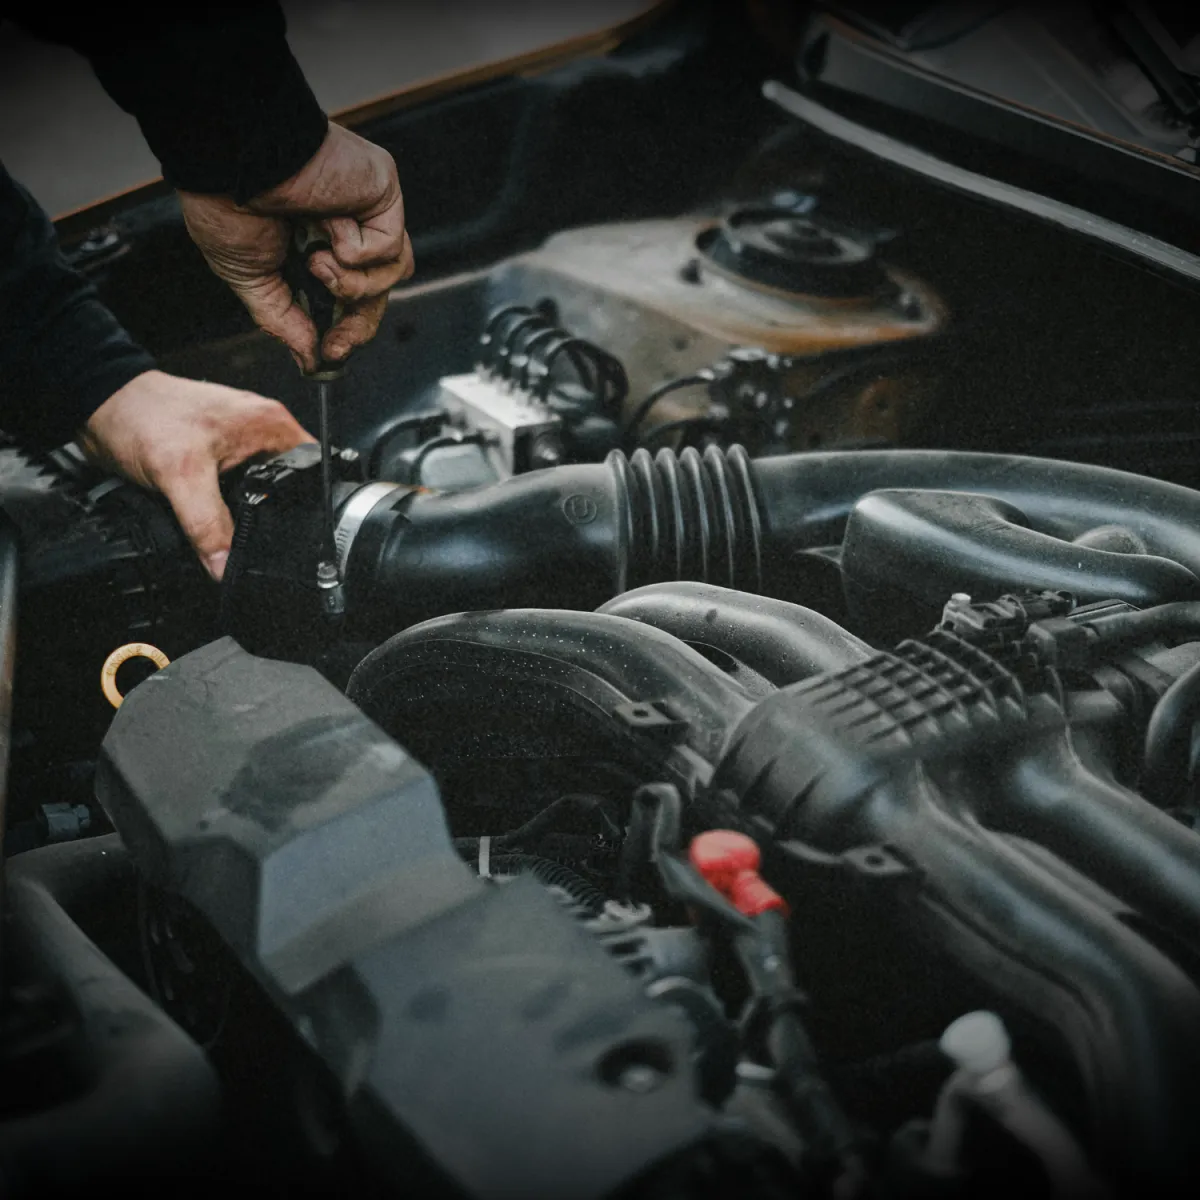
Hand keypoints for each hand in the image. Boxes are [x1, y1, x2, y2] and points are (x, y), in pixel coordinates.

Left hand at [80, 370, 311, 579]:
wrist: (98, 406)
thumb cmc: (142, 417)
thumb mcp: (181, 476)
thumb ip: (208, 525)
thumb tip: (226, 567)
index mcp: (271, 426)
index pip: (314, 472)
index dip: (313, 508)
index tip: (303, 538)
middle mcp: (262, 433)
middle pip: (291, 488)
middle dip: (281, 518)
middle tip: (268, 546)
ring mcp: (240, 445)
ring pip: (263, 492)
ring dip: (252, 516)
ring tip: (243, 538)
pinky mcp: (218, 458)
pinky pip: (238, 492)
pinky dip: (230, 511)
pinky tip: (221, 527)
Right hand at [177, 123, 413, 372]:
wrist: (230, 159)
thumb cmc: (227, 201)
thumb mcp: (251, 278)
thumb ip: (283, 320)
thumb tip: (309, 360)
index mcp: (316, 245)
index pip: (351, 298)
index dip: (346, 332)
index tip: (329, 355)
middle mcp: (348, 228)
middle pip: (379, 293)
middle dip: (357, 326)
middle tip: (335, 344)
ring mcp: (368, 209)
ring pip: (392, 274)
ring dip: (352, 285)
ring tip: (316, 263)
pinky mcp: (383, 192)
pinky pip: (389, 246)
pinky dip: (356, 249)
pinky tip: (328, 225)